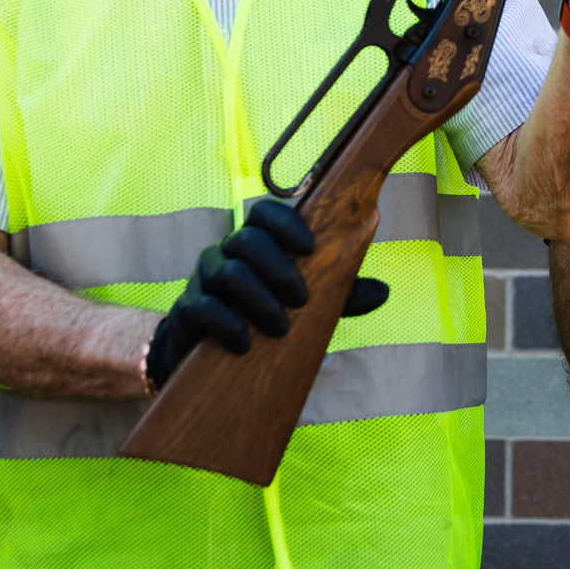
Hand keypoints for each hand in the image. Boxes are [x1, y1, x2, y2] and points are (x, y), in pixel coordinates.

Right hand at [144, 199, 390, 389]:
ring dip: (258, 299)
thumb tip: (382, 291)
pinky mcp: (186, 310)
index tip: (311, 247)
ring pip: (227, 272)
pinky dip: (226, 323)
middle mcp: (227, 251)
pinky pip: (202, 306)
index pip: (265, 211)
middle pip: (247, 239)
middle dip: (278, 267)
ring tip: (280, 327)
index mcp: (257, 242)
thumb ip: (339, 296)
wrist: (214, 357)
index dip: (287, 222)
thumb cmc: (265, 319)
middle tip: (301, 300)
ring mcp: (203, 279)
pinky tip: (244, 342)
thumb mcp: (306, 308)